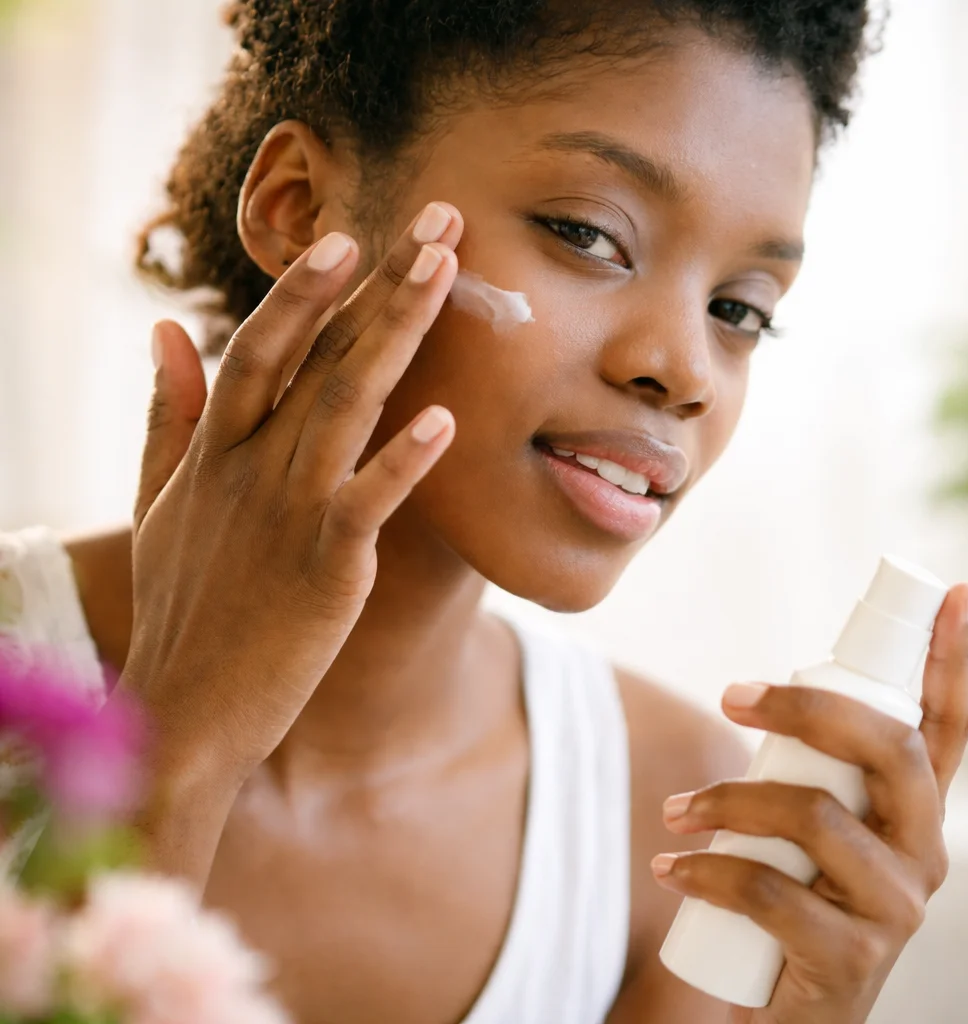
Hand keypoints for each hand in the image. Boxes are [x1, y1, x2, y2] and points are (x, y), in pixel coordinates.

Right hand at [121, 202, 462, 793]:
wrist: (182, 712)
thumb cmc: (182, 606)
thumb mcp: (159, 501)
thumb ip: (167, 414)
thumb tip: (167, 331)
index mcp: (217, 449)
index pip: (263, 345)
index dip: (306, 286)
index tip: (351, 233)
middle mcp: (252, 466)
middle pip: (320, 354)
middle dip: (379, 282)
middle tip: (438, 219)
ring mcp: (288, 512)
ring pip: (347, 402)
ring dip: (397, 332)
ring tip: (444, 271)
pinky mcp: (325, 567)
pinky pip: (368, 502)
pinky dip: (403, 461)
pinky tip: (445, 420)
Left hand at [652, 584, 967, 1023]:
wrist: (779, 1010)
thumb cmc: (785, 895)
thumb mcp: (801, 826)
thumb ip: (801, 770)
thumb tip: (750, 695)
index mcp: (911, 810)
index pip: (947, 725)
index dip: (952, 658)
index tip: (952, 590)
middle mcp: (922, 853)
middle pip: (892, 749)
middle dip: (810, 706)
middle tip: (731, 696)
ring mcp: (896, 908)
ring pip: (820, 817)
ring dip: (730, 802)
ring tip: (675, 813)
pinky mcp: (852, 960)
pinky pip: (774, 894)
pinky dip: (708, 873)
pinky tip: (671, 869)